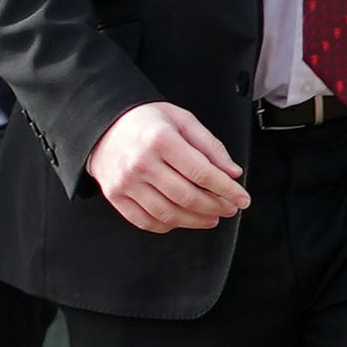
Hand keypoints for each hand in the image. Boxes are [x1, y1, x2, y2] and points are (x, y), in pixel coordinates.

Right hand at [88, 101, 250, 233]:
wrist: (104, 125)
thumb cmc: (147, 121)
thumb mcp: (182, 120)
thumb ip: (210, 146)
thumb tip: (232, 173)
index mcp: (161, 140)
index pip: (202, 173)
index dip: (227, 190)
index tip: (242, 198)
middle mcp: (141, 163)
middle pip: (187, 197)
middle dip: (215, 207)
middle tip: (230, 208)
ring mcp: (126, 182)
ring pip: (168, 214)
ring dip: (196, 221)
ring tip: (212, 217)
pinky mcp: (116, 196)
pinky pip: (146, 221)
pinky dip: (169, 225)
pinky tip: (184, 219)